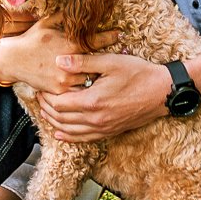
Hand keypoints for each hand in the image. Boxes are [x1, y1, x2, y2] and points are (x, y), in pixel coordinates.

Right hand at [0, 24, 118, 93]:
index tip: (120, 34)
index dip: (109, 37)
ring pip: (89, 79)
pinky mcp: (59, 90)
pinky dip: (84, 89)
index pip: (95, 41)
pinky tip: (90, 88)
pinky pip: (78, 91)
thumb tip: (78, 1)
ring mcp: (64, 78)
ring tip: (106, 76)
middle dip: (105, 62)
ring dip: (95, 76)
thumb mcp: (47, 22)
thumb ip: (65, 15)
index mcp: (68, 43)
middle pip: (96, 63)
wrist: (13, 60)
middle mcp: (69, 61)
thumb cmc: (32, 39)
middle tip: (117, 59)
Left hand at [37, 53, 173, 140]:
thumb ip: (83, 62)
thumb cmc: (138, 73)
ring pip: (70, 131)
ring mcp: (103, 128)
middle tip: (38, 98)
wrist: (162, 92)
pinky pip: (84, 139)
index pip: (59, 104)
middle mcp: (96, 119)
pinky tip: (60, 133)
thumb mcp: (110, 62)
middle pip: (61, 119)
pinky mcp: (110, 132)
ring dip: (54, 123)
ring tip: (44, 112)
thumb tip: (59, 61)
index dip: (46, 97)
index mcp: (93, 101)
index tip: (39, 88)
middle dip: (46, 109)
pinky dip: (69, 137)